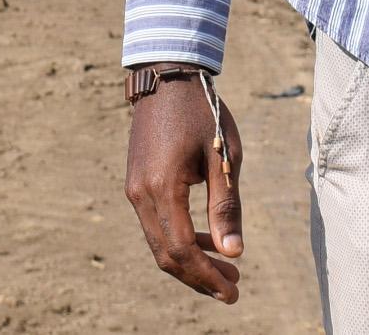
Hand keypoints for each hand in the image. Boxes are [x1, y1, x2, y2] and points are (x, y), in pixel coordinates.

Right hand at [126, 74, 242, 301]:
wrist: (166, 77)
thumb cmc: (202, 112)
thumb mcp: (224, 155)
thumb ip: (226, 205)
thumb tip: (233, 251)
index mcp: (162, 187)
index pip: (182, 248)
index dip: (206, 275)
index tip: (232, 290)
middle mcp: (141, 194)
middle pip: (166, 255)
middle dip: (199, 277)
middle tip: (232, 287)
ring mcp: (134, 190)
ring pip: (159, 244)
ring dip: (190, 261)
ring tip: (226, 267)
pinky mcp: (137, 184)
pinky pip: (155, 225)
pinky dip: (179, 240)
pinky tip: (206, 240)